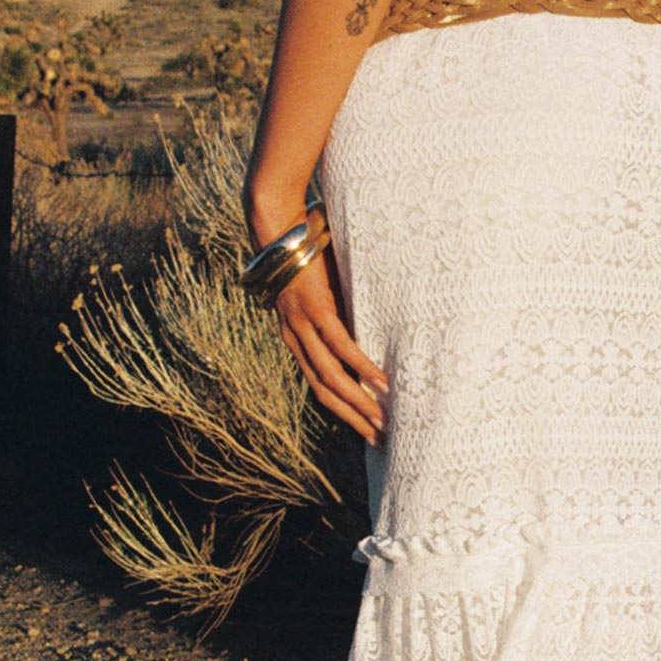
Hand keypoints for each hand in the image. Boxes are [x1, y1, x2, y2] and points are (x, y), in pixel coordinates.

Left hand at [272, 244, 388, 445]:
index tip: (364, 427)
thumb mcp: (320, 291)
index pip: (317, 384)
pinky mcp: (316, 309)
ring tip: (381, 418)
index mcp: (293, 337)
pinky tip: (380, 383)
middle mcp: (295, 338)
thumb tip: (363, 323)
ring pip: (331, 376)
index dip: (341, 409)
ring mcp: (303, 325)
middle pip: (323, 391)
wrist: (279, 223)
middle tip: (378, 437)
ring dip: (357, 401)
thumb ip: (335, 312)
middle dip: (352, 418)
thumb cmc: (304, 253)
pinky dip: (361, 366)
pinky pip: (341, 346)